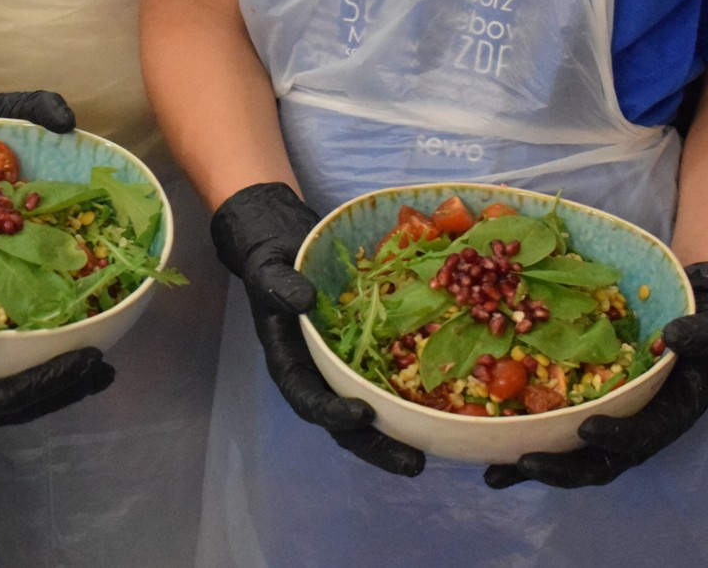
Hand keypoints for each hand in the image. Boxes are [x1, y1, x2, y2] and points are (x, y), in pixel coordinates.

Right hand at [0, 314, 113, 438]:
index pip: (14, 396)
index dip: (57, 379)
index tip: (94, 359)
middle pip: (23, 405)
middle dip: (66, 389)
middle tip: (107, 371)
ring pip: (12, 401)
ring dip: (51, 387)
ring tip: (87, 371)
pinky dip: (23, 380)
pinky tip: (36, 365)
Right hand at [211, 183, 424, 475]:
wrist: (282, 244)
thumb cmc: (271, 258)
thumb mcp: (267, 266)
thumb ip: (278, 284)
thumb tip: (303, 300)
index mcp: (287, 359)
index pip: (305, 396)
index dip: (332, 412)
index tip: (363, 415)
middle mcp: (314, 371)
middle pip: (340, 422)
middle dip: (374, 445)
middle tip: (412, 464)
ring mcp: (339, 366)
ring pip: (365, 412)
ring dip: (393, 436)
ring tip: (427, 454)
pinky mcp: (361, 353)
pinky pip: (384, 380)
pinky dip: (407, 398)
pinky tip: (440, 409)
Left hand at [484, 261, 707, 487]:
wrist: (695, 328)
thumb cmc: (706, 334)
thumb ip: (698, 337)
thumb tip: (675, 335)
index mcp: (667, 416)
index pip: (642, 435)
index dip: (616, 436)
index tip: (588, 429)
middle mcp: (633, 431)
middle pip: (596, 461)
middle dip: (559, 467)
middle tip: (523, 463)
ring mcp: (605, 427)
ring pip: (567, 456)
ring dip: (529, 466)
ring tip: (492, 473)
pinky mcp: (582, 414)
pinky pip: (552, 432)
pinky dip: (521, 439)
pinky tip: (485, 445)